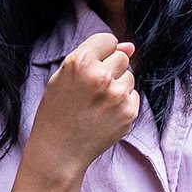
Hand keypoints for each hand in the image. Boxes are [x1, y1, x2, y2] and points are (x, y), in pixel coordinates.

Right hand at [24, 34, 138, 179]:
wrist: (59, 151)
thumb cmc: (57, 110)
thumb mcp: (63, 75)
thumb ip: (94, 54)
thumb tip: (131, 46)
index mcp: (80, 62)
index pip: (107, 40)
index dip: (99, 53)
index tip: (89, 68)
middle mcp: (101, 76)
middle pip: (121, 58)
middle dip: (109, 69)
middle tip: (91, 89)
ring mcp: (117, 96)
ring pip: (129, 76)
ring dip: (117, 86)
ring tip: (97, 103)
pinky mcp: (129, 112)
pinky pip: (134, 95)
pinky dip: (123, 103)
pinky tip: (105, 114)